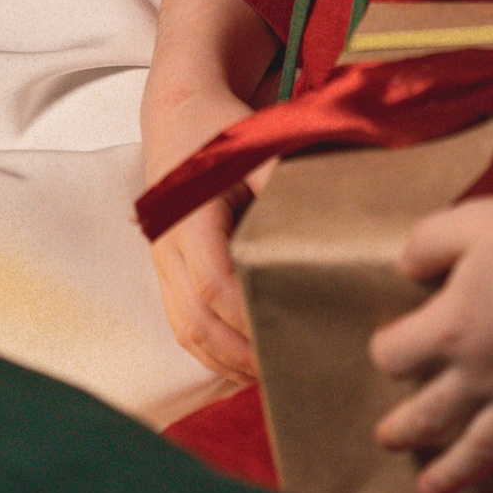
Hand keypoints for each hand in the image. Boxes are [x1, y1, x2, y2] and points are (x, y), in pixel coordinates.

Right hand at [138, 77, 263, 383]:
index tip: (283, 341)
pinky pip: (180, 320)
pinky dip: (208, 348)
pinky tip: (240, 364)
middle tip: (285, 376)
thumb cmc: (218, 130)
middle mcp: (167, 244)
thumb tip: (331, 217)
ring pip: (185, 328)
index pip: (214, 283)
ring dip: (222, 359)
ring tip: (267, 380)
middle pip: (196, 319)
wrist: (176, 112)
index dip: (246, 319)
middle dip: (238, 355)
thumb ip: (283, 183)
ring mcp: (161, 259)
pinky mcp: (165, 267)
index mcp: (188, 215)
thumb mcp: (253, 147)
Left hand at [368, 190, 492, 492]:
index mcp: (452, 329)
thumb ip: (427, 243)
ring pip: (483, 448)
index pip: (395, 354)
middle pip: (432, 414)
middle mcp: (483, 374)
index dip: (387, 351)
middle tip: (387, 441)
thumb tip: (404, 267)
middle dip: (406, 430)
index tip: (389, 350)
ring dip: (456, 473)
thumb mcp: (467, 223)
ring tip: (433, 491)